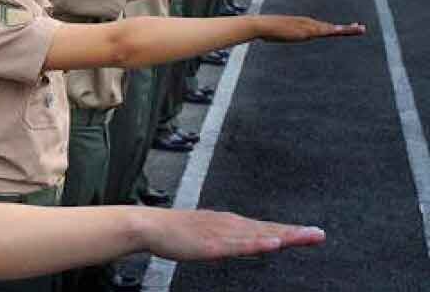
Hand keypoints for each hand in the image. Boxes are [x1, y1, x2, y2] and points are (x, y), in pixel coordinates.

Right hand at [142, 208, 325, 261]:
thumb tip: (240, 243)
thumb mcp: (205, 235)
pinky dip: (258, 244)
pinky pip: (240, 245)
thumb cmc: (174, 232)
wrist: (149, 226)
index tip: (311, 233)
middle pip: (269, 230)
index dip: (289, 231)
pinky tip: (274, 244)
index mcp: (230, 224)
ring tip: (306, 237)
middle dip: (295, 233)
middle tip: (320, 234)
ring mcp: (222, 233)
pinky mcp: (213, 244)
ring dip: (284, 236)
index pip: (266, 228)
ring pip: (260, 236)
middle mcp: (231, 225)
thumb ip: (225, 239)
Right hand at [255, 15, 364, 41]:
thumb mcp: (275, 34)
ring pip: (333, 29)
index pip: (322, 27)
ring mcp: (309, 27)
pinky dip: (339, 31)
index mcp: (302, 25)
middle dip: (346, 29)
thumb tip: (273, 37)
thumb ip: (279, 35)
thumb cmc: (265, 30)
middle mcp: (308, 24)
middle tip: (362, 28)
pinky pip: (328, 32)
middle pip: (331, 28)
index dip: (335, 29)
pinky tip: (347, 31)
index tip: (345, 28)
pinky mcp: (308, 31)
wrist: (263, 25)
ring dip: (348, 30)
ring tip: (361, 29)